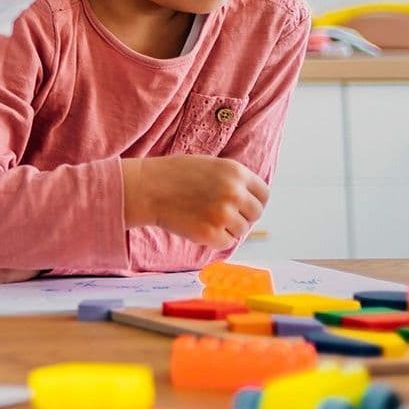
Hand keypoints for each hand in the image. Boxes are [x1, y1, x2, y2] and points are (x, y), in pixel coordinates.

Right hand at [121, 155, 267, 248]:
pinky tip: (198, 226)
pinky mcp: (211, 233)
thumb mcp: (209, 165)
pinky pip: (226, 243)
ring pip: (241, 230)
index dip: (253, 201)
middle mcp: (234, 193)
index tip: (243, 206)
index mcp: (236, 172)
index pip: (264, 194)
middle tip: (220, 215)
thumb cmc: (172, 175)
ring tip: (203, 218)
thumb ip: (232, 180)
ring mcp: (223, 214)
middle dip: (241, 216)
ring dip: (227, 228)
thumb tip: (250, 200)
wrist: (145, 188)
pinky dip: (215, 239)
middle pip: (255, 214)